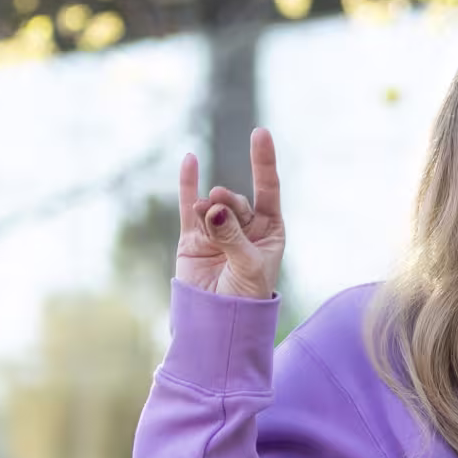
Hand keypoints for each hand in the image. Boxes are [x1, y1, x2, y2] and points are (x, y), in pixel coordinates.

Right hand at [176, 128, 284, 299]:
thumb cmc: (245, 298)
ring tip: (206, 216)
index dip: (264, 162)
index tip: (261, 133)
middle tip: (219, 205)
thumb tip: (212, 208)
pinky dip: (188, 183)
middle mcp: (245, 226)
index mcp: (269, 230)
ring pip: (213, 205)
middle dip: (229, 202)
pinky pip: (189, 205)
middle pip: (237, 200)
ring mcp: (218, 229)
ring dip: (209, 207)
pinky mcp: (193, 237)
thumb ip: (231, 236)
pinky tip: (190, 160)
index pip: (268, 189)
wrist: (218, 323)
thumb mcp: (248, 267)